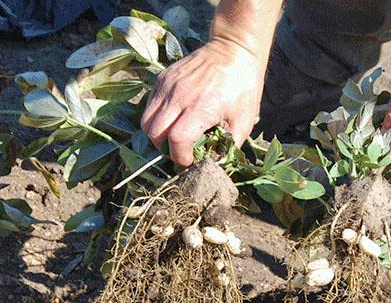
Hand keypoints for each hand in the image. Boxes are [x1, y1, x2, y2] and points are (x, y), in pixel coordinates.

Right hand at [141, 39, 264, 165]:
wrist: (234, 50)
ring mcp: (168, 85)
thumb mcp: (244, 121)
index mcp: (200, 108)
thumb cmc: (242, 87)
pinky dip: (156, 117)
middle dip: (165, 148)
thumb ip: (229, 146)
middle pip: (154, 133)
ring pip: (146, 120)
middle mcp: (179, 96)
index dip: (180, 156)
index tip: (189, 161)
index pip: (177, 140)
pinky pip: (149, 105)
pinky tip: (173, 118)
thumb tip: (215, 164)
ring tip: (174, 136)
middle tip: (180, 151)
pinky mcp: (163, 78)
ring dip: (157, 134)